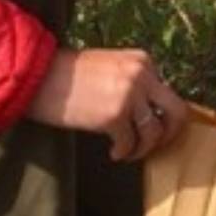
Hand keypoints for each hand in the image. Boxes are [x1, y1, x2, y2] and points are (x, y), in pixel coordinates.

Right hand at [26, 47, 188, 161]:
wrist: (39, 77)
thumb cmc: (69, 76)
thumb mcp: (110, 67)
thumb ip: (134, 82)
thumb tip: (151, 111)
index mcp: (142, 60)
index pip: (168, 91)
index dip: (164, 114)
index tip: (156, 127)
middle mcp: (141, 75)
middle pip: (177, 111)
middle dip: (172, 133)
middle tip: (158, 145)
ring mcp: (129, 94)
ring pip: (154, 132)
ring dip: (144, 148)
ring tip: (129, 153)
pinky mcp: (114, 115)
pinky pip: (130, 143)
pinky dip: (124, 153)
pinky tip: (114, 154)